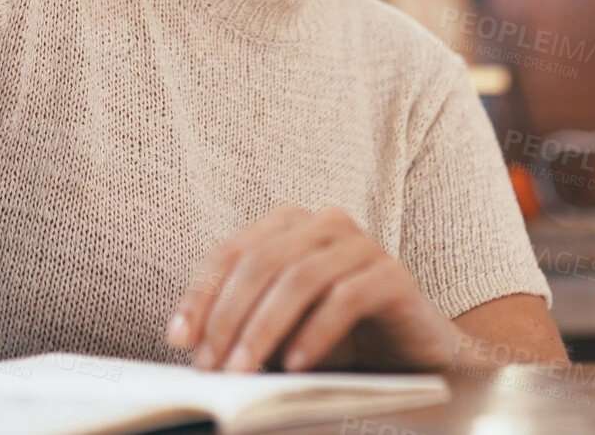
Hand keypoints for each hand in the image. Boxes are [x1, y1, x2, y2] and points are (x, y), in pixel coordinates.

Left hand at [166, 204, 457, 373]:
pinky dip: (315, 333)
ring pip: (299, 278)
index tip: (179, 339)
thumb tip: (195, 351)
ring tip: (245, 371)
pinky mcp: (392, 275)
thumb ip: (244, 329)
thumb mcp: (281, 332)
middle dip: (229, 317)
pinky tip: (296, 364)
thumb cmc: (339, 341)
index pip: (231, 252)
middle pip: (261, 262)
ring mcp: (361, 244)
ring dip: (265, 329)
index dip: (200, 295)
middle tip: (212, 366)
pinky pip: (346, 298)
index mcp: (289, 225)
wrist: (416, 357)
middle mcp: (324, 223)